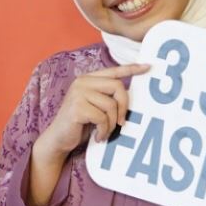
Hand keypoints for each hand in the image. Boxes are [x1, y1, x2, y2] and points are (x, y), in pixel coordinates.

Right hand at [32, 64, 151, 164]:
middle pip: (117, 87)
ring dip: (111, 124)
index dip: (131, 69)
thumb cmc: (80, 124)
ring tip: (104, 132)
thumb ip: (107, 97)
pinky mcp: (77, 108)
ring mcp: (78, 94)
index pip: (113, 71)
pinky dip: (103, 131)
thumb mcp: (95, 106)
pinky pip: (102, 118)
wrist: (58, 139)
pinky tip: (98, 136)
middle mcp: (82, 82)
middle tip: (121, 122)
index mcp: (88, 79)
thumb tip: (132, 95)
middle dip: (124, 106)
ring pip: (111, 105)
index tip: (148, 67)